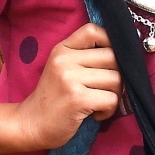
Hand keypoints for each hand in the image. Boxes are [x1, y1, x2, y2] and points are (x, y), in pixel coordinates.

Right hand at [0, 23, 120, 154]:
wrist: (31, 124)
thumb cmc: (53, 98)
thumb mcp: (61, 68)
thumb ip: (84, 56)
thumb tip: (123, 53)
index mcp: (62, 49)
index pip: (93, 30)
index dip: (110, 41)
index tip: (110, 61)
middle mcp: (65, 60)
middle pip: (112, 56)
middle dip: (117, 75)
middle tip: (106, 90)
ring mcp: (70, 78)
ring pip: (116, 79)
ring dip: (114, 95)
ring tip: (99, 103)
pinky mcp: (77, 98)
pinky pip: (111, 99)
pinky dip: (109, 110)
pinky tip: (96, 114)